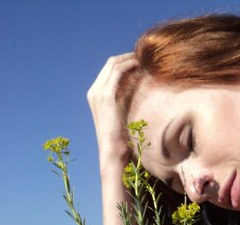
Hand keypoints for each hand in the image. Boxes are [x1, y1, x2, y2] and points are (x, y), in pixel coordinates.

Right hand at [87, 53, 139, 174]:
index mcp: (96, 95)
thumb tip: (142, 95)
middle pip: (111, 63)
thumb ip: (127, 103)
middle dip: (128, 57)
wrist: (112, 153)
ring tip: (145, 59)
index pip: (110, 70)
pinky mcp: (105, 95)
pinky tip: (141, 66)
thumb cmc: (122, 140)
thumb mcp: (124, 117)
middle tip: (146, 56)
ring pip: (114, 64)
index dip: (125, 62)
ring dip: (130, 59)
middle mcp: (94, 91)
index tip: (142, 61)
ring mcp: (98, 92)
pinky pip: (118, 72)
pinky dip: (129, 65)